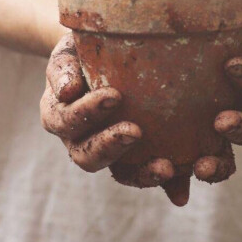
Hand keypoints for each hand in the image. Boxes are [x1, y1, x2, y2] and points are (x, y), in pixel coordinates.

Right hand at [40, 34, 175, 187]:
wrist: (99, 54)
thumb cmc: (82, 50)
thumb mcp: (69, 51)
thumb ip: (64, 68)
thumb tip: (67, 91)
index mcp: (59, 114)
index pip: (68, 120)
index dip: (88, 113)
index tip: (115, 95)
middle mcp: (78, 138)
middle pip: (86, 155)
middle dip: (110, 145)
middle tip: (135, 130)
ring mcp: (105, 149)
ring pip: (117, 172)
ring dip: (140, 173)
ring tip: (166, 167)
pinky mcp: (132, 154)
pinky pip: (143, 171)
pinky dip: (164, 183)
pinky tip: (181, 191)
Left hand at [185, 1, 241, 192]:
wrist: (204, 28)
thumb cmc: (233, 19)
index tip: (232, 65)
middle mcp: (238, 104)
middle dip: (237, 128)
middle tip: (222, 122)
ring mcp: (212, 120)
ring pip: (221, 150)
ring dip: (215, 162)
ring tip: (199, 169)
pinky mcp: (185, 132)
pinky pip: (186, 156)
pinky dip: (181, 177)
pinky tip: (173, 192)